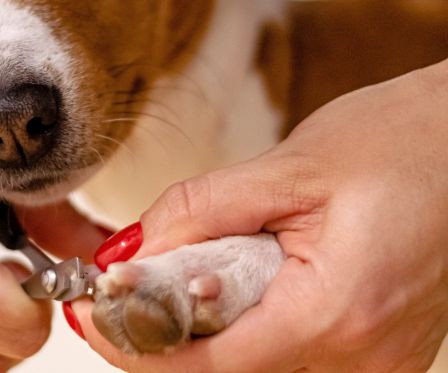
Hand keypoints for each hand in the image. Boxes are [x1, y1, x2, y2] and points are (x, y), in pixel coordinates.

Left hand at [74, 60, 447, 371]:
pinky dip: (249, 323)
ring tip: (186, 270)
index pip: (210, 365)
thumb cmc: (400, 142)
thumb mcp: (289, 166)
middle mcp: (363, 357)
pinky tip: (237, 279)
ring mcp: (376, 360)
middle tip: (127, 283)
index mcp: (338, 313)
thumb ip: (201, 211)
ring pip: (258, 365)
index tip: (91, 314)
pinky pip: (292, 352)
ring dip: (208, 327)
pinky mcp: (377, 347)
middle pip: (231, 370)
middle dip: (166, 331)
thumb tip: (134, 249)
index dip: (138, 343)